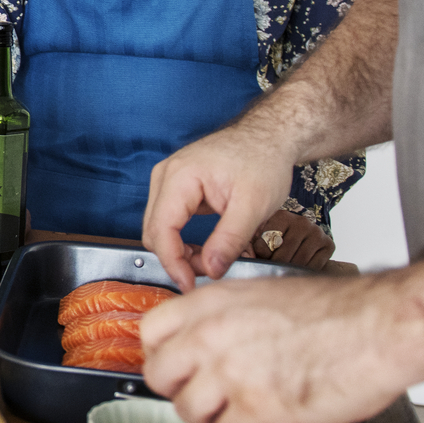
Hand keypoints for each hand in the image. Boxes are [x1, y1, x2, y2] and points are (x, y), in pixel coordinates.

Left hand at [139, 275, 414, 422]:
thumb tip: (206, 339)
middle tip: (207, 394)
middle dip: (182, 390)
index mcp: (212, 303)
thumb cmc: (338, 311)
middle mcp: (212, 336)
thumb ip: (226, 317)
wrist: (380, 326)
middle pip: (159, 376)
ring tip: (240, 411)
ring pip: (189, 413)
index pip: (150, 332)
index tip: (176, 365)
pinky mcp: (260, 409)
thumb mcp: (264, 294)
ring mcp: (232, 373)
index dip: (163, 354)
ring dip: (213, 417)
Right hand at [142, 121, 296, 290]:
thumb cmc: (263, 161)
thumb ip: (230, 239)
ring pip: (158, 229)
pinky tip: (203, 248)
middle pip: (154, 231)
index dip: (174, 263)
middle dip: (177, 259)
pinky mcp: (175, 188)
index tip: (191, 286)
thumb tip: (210, 270)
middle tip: (209, 273)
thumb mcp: (253, 205)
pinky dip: (181, 240)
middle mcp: (165, 177)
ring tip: (210, 261)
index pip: (161, 230)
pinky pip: (168, 222)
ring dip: (178, 251)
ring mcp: (167, 181)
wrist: (269, 136)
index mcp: (179, 177)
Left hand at [243, 209, 334, 269]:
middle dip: (274, 265)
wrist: (303, 237)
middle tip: (271, 265)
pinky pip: (313, 267)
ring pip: (298, 263)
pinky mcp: (329, 244)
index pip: (265, 245)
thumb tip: (238, 259)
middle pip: (282, 257)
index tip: (260, 255)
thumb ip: (248, 245)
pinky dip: (304, 272)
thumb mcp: (259, 236)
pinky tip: (298, 267)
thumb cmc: (275, 239)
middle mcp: (301, 221)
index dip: (260, 256)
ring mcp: (316, 232)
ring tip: (283, 267)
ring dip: (288, 270)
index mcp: (280, 216)